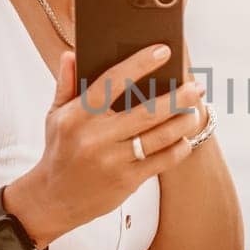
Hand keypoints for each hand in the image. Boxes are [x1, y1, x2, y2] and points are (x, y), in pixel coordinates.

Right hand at [8, 45, 207, 238]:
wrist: (53, 199)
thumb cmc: (59, 150)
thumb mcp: (55, 115)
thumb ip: (66, 84)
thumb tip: (71, 54)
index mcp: (78, 115)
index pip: (112, 81)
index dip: (140, 63)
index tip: (164, 50)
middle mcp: (96, 137)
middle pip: (147, 112)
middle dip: (178, 97)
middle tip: (197, 86)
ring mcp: (113, 161)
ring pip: (159, 137)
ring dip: (183, 122)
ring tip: (197, 110)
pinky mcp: (126, 181)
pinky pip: (161, 161)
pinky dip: (178, 149)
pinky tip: (185, 138)